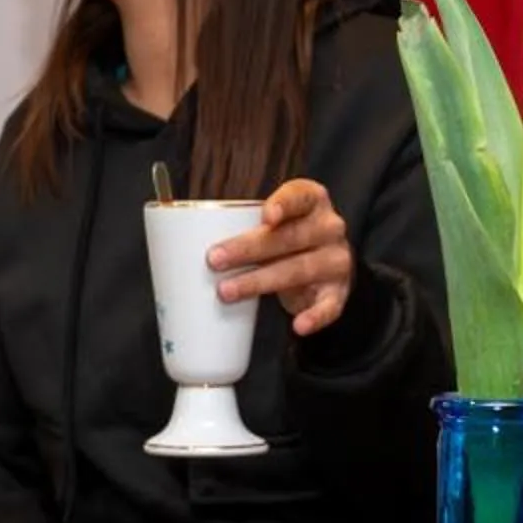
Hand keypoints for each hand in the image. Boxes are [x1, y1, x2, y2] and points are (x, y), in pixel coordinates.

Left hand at [208, 178, 354, 335]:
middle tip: (214, 260)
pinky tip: (299, 325)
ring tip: (227, 291)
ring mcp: (336, 260)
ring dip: (260, 282)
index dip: (283, 204)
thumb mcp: (271, 226)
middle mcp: (328, 228)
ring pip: (299, 270)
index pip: (299, 197)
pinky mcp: (338, 291)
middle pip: (289, 237)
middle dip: (248, 249)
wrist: (324, 268)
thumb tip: (184, 244)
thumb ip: (244, 226)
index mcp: (311, 202)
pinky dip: (314, 316)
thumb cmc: (285, 240)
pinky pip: (329, 306)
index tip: (265, 215)